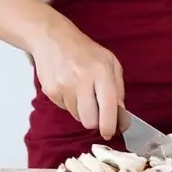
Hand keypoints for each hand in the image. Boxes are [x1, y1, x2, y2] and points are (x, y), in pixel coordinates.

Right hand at [29, 19, 124, 138]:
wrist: (52, 39)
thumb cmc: (84, 51)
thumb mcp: (110, 62)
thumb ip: (118, 88)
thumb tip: (120, 113)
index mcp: (101, 71)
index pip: (108, 106)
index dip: (109, 125)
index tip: (110, 132)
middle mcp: (82, 79)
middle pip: (89, 120)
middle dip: (94, 121)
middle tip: (95, 110)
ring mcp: (64, 86)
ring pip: (77, 116)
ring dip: (81, 110)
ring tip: (80, 90)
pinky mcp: (51, 91)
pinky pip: (64, 109)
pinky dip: (69, 103)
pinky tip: (69, 87)